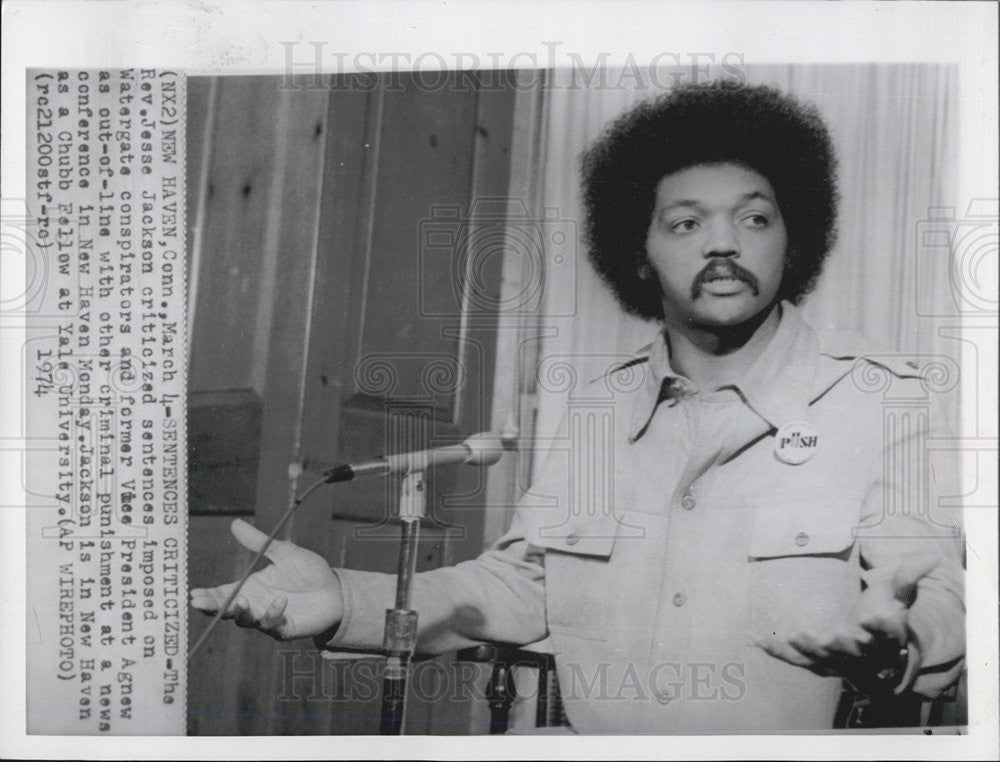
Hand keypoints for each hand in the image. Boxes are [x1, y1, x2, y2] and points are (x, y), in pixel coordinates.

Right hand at [190, 518, 342, 639]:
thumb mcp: (283, 552)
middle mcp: (255, 605)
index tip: (193, 594)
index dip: (208, 596)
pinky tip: (280, 601)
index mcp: (250, 588)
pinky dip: (273, 614)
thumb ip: (259, 543)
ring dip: (242, 612)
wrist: (335, 589)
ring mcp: (267, 619)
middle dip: (213, 607)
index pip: (223, 594)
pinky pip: (273, 626)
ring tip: (242, 600)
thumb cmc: (308, 571)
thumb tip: (234, 523)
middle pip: (228, 610)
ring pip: (246, 621)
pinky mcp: (284, 629)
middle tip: (200, 603)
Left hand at [757, 554, 938, 694]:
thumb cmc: (885, 622)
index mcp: (883, 638)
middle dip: (841, 644)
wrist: (877, 662)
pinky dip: (778, 652)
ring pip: (822, 660)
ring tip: (793, 636)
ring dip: (807, 650)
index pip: (885, 633)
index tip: (874, 615)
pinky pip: (795, 660)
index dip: (879, 626)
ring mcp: (836, 662)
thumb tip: (931, 556)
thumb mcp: (898, 600)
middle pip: (852, 651)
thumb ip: (908, 578)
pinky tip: (759, 640)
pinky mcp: (815, 663)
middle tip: (831, 636)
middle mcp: (860, 654)